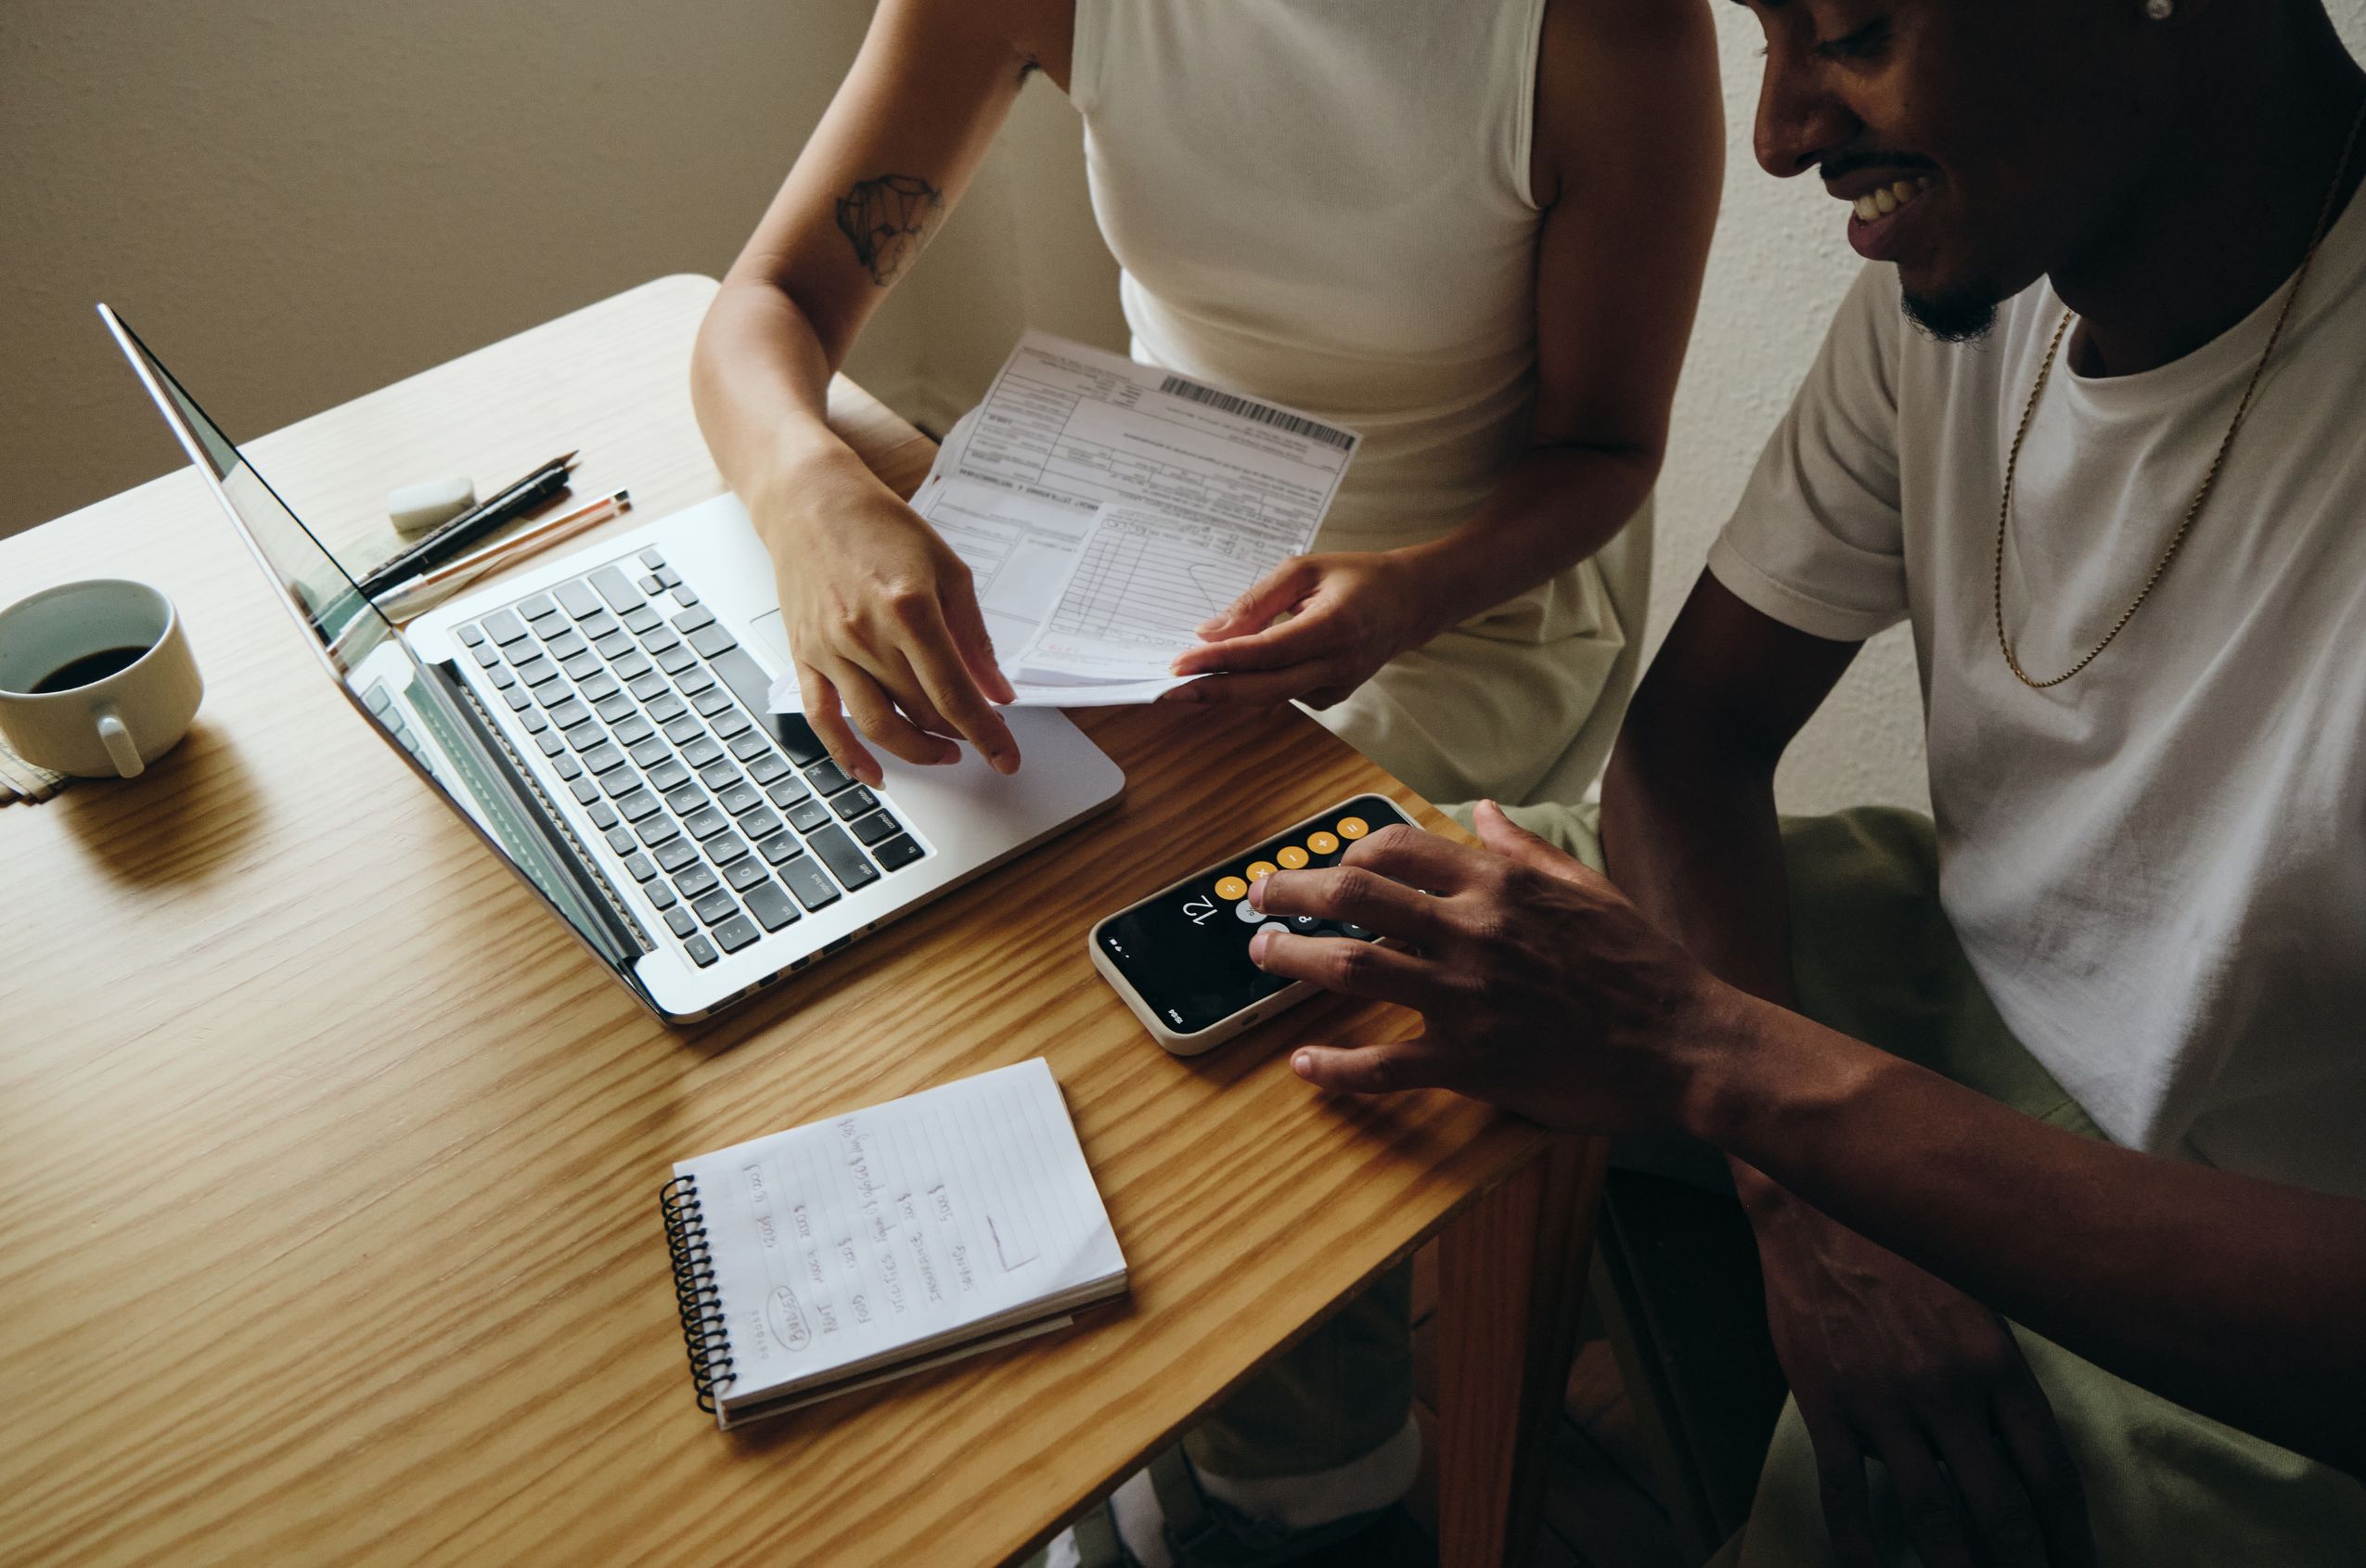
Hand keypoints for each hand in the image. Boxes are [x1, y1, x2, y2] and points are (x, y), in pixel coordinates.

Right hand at [754, 455, 1017, 787]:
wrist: (810, 500)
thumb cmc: (880, 527)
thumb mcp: (948, 569)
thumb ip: (974, 637)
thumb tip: (997, 691)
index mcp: (910, 608)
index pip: (955, 693)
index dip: (986, 734)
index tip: (1007, 758)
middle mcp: (867, 634)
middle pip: (921, 711)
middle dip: (959, 735)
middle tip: (981, 738)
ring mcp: (831, 649)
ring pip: (878, 724)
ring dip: (916, 750)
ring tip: (943, 752)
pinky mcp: (805, 656)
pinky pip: (823, 720)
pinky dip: (847, 755)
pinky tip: (874, 774)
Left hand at [1163, 549, 1442, 709]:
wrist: (1410, 603)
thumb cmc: (1357, 578)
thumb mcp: (1305, 569)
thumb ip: (1257, 601)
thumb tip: (1210, 632)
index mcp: (1334, 628)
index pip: (1266, 653)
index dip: (1220, 661)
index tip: (1180, 664)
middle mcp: (1337, 665)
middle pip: (1264, 690)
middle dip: (1212, 691)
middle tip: (1166, 689)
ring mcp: (1336, 687)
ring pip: (1269, 696)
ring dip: (1227, 689)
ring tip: (1186, 680)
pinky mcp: (1330, 697)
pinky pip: (1281, 694)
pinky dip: (1252, 685)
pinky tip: (1229, 674)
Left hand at [1245, 801, 1735, 1132]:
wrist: (1683, 1042)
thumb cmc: (1640, 965)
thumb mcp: (1585, 886)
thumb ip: (1523, 850)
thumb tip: (1483, 813)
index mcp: (1498, 885)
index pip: (1396, 849)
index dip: (1347, 851)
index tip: (1326, 864)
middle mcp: (1472, 931)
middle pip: (1355, 895)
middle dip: (1293, 891)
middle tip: (1259, 897)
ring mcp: (1466, 996)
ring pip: (1354, 966)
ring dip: (1293, 958)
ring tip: (1261, 956)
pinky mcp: (1471, 1061)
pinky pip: (1386, 1063)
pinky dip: (1338, 1066)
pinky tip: (1306, 1064)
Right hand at [1748, 1189, 2092, 1567]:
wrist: (1820, 1208)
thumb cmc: (1906, 1253)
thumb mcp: (1977, 1305)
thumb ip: (1998, 1382)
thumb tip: (2018, 1462)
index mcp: (1997, 1363)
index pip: (2050, 1473)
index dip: (2071, 1537)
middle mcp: (1949, 1390)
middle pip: (2000, 1508)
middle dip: (2022, 1565)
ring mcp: (1884, 1401)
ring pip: (1930, 1514)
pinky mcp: (1826, 1403)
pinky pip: (1844, 1493)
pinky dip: (1859, 1545)